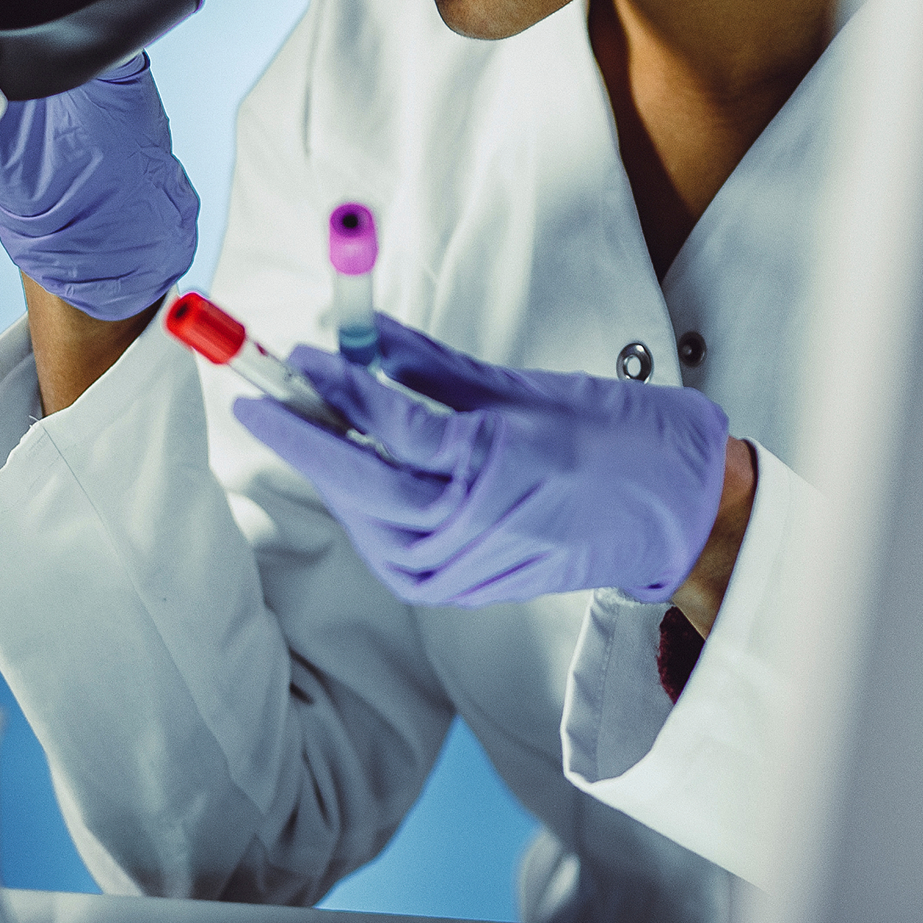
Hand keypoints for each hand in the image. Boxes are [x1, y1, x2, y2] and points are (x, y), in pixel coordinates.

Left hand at [233, 314, 729, 607]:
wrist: (668, 514)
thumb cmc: (608, 437)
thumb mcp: (516, 387)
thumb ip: (428, 365)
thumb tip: (361, 333)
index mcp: (490, 464)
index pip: (386, 422)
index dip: (333, 383)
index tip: (297, 352)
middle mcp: (469, 525)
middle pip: (356, 480)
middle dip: (299, 436)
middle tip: (254, 396)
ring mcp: (460, 567)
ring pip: (364, 518)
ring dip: (328, 472)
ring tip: (304, 421)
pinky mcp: (456, 590)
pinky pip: (385, 545)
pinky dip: (360, 507)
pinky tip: (352, 469)